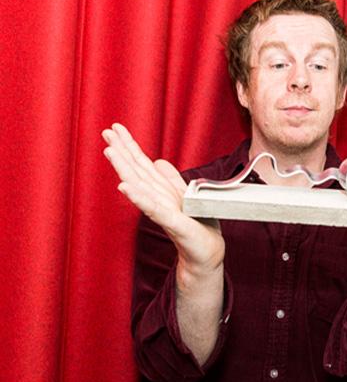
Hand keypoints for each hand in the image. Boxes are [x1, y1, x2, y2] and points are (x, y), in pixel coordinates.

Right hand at [102, 123, 223, 273]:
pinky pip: (154, 209)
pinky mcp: (174, 224)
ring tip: (110, 152)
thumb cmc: (196, 226)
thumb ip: (171, 179)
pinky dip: (139, 198)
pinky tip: (124, 187)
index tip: (116, 128)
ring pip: (141, 186)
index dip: (130, 146)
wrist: (206, 253)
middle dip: (122, 152)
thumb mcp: (185, 196)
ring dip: (125, 169)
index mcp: (162, 190)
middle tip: (105, 133)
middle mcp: (159, 198)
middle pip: (137, 171)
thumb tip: (158, 161)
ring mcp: (164, 211)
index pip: (143, 164)